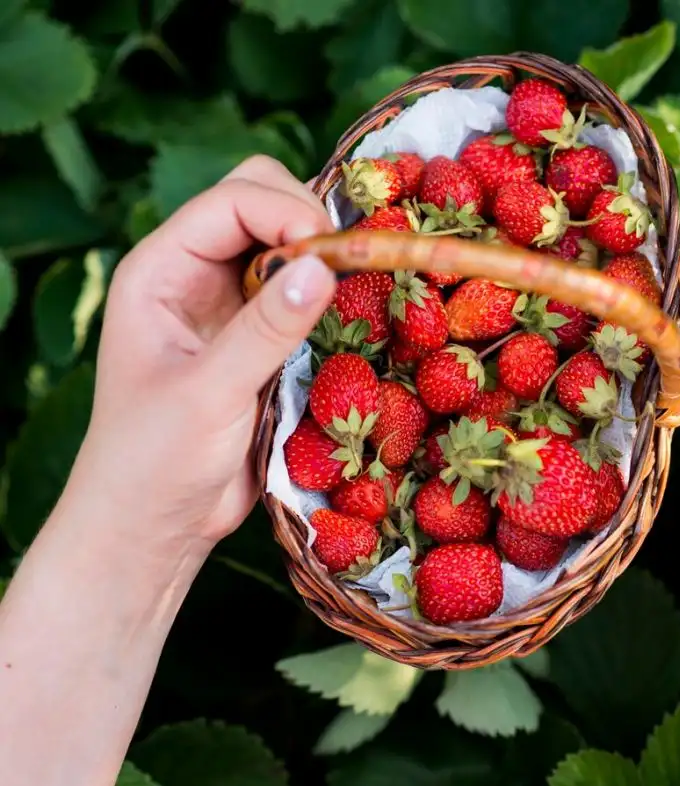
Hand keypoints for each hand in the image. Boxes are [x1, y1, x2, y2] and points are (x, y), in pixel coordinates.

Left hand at [63, 155, 337, 558]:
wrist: (154, 523)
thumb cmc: (156, 460)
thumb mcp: (210, 394)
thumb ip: (266, 329)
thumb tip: (324, 266)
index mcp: (161, 269)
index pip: (232, 201)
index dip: (288, 211)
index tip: (334, 255)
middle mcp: (195, 274)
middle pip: (262, 201)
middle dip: (310, 222)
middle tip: (348, 270)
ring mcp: (230, 303)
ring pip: (289, 243)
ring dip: (326, 259)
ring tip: (359, 291)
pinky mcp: (261, 337)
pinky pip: (304, 291)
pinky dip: (334, 295)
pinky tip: (354, 319)